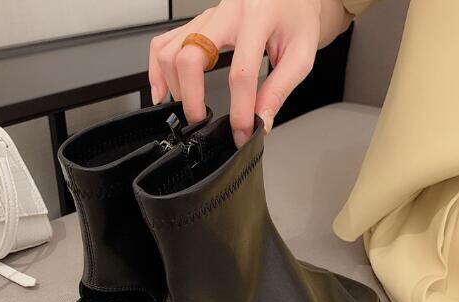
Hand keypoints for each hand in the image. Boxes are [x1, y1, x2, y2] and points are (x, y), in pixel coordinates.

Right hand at [149, 0, 352, 146]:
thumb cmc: (297, 19)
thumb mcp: (301, 55)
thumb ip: (279, 89)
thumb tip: (261, 121)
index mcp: (258, 17)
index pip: (240, 73)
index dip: (239, 110)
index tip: (240, 132)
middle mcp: (226, 12)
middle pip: (190, 57)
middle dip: (192, 98)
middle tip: (202, 122)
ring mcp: (206, 16)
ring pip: (170, 50)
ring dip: (173, 86)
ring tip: (187, 109)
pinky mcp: (196, 23)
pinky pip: (163, 43)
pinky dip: (157, 70)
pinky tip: (163, 91)